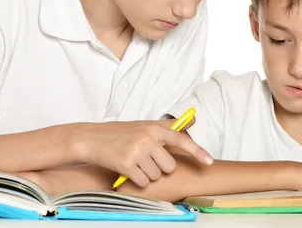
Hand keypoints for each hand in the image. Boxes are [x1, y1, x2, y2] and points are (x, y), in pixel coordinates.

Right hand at [74, 119, 212, 187]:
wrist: (91, 138)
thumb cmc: (120, 133)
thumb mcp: (144, 125)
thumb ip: (168, 126)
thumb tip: (193, 119)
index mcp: (154, 128)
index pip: (181, 140)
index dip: (197, 151)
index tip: (209, 162)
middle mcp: (147, 138)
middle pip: (169, 166)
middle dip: (160, 168)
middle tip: (146, 160)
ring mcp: (137, 151)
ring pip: (156, 176)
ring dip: (147, 174)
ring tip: (134, 162)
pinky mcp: (126, 164)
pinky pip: (143, 181)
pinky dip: (137, 180)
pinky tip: (128, 170)